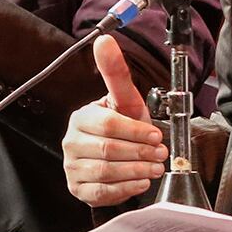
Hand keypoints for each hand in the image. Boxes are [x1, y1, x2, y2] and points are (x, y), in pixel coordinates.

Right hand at [60, 34, 166, 204]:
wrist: (117, 158)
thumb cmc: (123, 127)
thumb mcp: (125, 101)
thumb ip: (116, 73)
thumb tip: (104, 40)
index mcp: (81, 118)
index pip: (107, 125)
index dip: (135, 131)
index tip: (156, 136)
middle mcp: (71, 142)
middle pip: (108, 150)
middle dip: (139, 153)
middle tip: (160, 154)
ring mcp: (72, 167)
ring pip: (106, 172)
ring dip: (137, 171)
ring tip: (155, 168)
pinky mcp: (78, 188)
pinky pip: (102, 192)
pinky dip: (126, 188)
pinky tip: (141, 181)